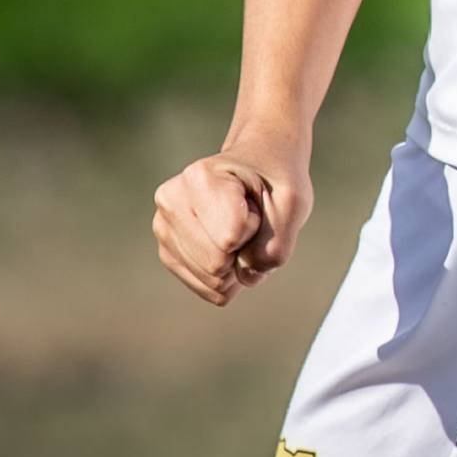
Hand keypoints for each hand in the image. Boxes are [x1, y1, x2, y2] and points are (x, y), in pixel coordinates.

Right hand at [152, 134, 312, 307]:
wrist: (259, 167)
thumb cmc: (275, 180)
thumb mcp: (293, 203)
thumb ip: (274, 247)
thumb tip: (243, 278)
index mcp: (198, 177)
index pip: (231, 238)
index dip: (255, 226)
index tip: (255, 201)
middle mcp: (171, 201)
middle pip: (216, 265)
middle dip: (245, 248)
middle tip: (249, 215)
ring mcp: (164, 228)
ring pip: (212, 281)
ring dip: (238, 262)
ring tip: (238, 226)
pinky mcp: (168, 253)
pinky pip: (208, 290)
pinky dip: (229, 275)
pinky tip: (228, 243)